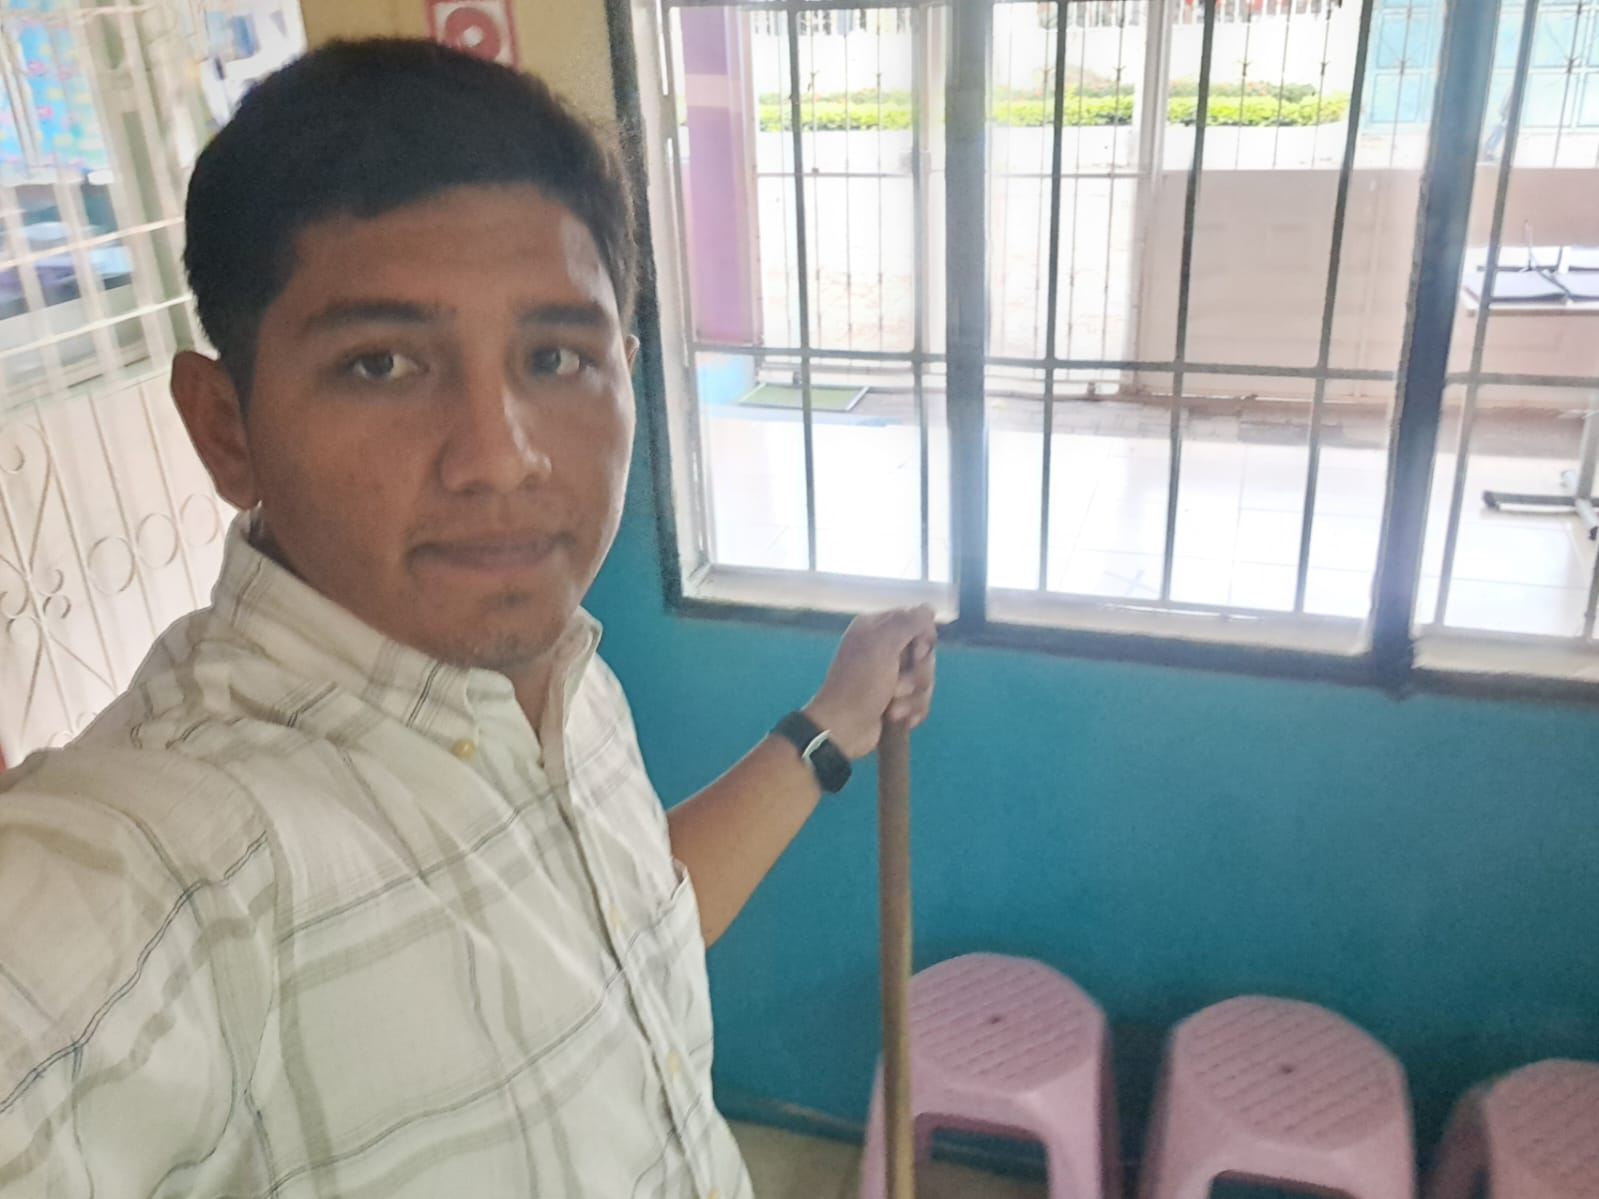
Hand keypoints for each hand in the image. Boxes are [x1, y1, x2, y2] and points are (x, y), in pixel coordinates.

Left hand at [802, 605, 936, 760]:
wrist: (843, 728)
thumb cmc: (860, 683)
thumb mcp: (882, 644)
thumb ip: (909, 622)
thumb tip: (929, 609)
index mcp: (877, 629)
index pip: (918, 622)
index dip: (923, 639)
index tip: (915, 653)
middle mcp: (884, 648)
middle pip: (925, 654)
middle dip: (916, 676)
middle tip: (896, 687)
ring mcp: (890, 676)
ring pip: (924, 680)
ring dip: (911, 697)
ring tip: (892, 707)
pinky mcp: (896, 699)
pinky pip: (920, 700)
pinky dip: (911, 710)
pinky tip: (896, 718)